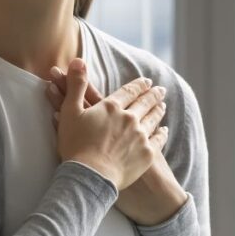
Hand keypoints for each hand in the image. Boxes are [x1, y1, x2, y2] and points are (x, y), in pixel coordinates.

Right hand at [47, 65, 187, 226]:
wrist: (90, 176)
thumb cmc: (75, 145)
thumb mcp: (70, 111)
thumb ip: (76, 85)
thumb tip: (78, 60)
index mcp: (112, 107)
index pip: (129, 91)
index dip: (139, 85)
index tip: (147, 82)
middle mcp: (130, 118)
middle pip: (145, 103)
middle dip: (153, 94)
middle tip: (161, 90)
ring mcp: (140, 136)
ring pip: (153, 119)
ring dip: (159, 110)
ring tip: (163, 105)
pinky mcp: (146, 154)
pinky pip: (158, 140)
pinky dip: (162, 133)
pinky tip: (164, 130)